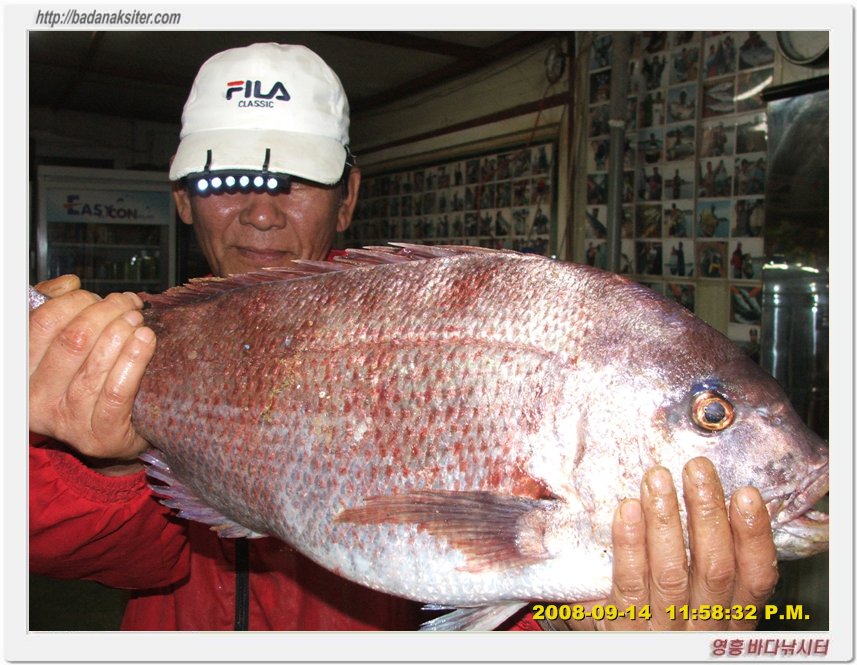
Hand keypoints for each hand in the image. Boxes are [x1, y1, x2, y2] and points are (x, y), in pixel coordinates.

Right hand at [29, 275, 155, 465]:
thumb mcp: (62, 349)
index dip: (74, 302)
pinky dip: (134, 360)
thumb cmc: (89, 383)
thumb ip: (58, 311)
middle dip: (105, 313)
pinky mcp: (100, 435)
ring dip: (122, 332)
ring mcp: (68, 421)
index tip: (98, 296)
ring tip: (138, 319)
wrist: (115, 436)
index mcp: (23, 371)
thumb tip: (69, 284)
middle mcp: (37, 399)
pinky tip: (146, 341)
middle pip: (73, 340)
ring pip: (95, 364)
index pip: (41, 324)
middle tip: (128, 304)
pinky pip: (117, 391)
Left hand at [567, 457, 777, 629]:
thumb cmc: (658, 617)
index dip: (753, 535)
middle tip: (696, 469)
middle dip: (707, 513)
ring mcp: (662, 631)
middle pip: (713, 569)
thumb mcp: (696, 599)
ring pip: (671, 574)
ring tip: (658, 478)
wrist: (620, 655)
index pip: (754, 578)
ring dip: (666, 520)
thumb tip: (712, 496)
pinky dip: (630, 545)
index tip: (746, 493)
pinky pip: (628, 585)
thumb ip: (706, 559)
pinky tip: (628, 510)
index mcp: (729, 618)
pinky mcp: (623, 629)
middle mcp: (702, 627)